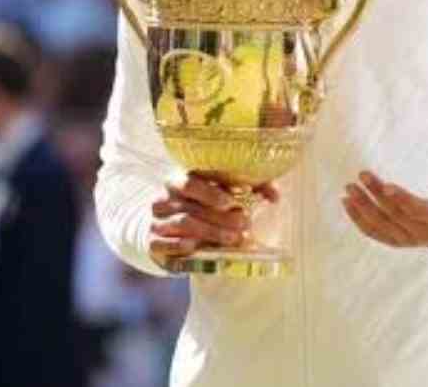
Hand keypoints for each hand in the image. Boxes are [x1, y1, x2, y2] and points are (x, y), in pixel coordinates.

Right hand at [149, 174, 277, 264]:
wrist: (167, 229)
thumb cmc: (201, 207)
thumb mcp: (222, 194)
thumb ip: (250, 189)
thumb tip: (275, 196)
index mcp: (178, 180)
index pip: (189, 182)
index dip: (209, 192)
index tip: (231, 201)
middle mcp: (163, 199)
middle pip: (192, 207)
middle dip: (221, 217)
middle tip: (244, 223)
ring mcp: (156, 222)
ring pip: (182, 224)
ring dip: (210, 232)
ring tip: (234, 238)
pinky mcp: (152, 243)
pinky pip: (164, 244)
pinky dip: (180, 245)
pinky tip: (196, 246)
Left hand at [342, 156, 427, 247]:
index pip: (417, 210)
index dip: (401, 199)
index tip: (385, 186)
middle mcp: (421, 233)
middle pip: (394, 214)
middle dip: (376, 196)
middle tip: (361, 176)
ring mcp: (407, 239)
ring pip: (381, 225)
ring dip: (363, 208)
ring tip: (349, 189)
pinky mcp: (396, 240)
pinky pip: (375, 233)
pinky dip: (359, 221)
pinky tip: (347, 204)